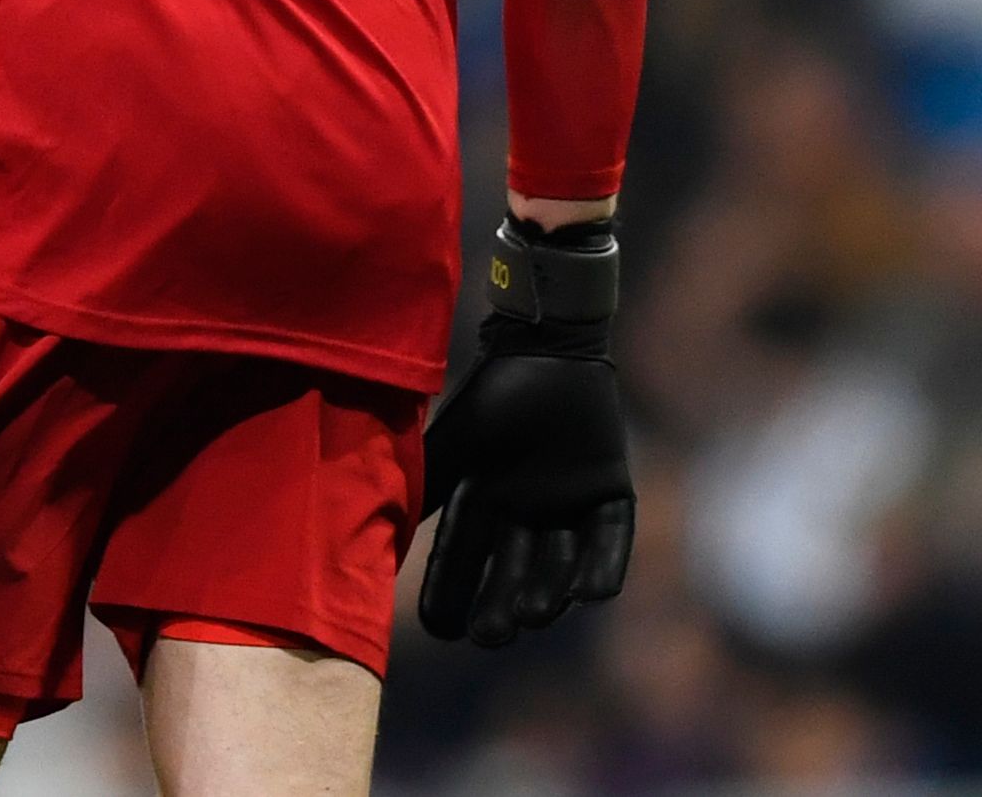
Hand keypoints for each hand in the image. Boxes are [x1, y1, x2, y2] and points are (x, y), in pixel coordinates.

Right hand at [416, 217, 634, 647]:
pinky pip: (611, 538)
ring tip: (533, 616)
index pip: (462, 557)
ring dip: (548, 590)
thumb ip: (422, 485)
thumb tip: (370, 529)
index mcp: (483, 499)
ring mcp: (569, 502)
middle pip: (512, 570)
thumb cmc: (492, 392)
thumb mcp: (452, 444)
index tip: (441, 629)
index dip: (451, 593)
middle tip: (492, 637)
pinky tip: (593, 596)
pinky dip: (603, 565)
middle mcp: (525, 511)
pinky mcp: (610, 490)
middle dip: (500, 605)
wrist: (547, 345)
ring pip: (559, 562)